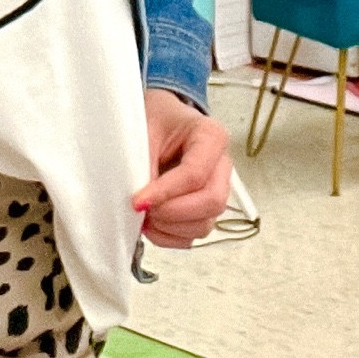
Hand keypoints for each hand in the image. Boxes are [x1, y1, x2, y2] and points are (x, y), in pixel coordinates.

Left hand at [135, 88, 231, 248]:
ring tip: (143, 216)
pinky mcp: (205, 210)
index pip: (195, 174)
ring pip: (205, 224)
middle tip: (142, 209)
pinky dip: (169, 237)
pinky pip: (193, 236)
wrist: (160, 122)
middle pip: (211, 202)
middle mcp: (222, 166)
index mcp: (211, 136)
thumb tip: (141, 203)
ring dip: (169, 228)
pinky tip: (151, 224)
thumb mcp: (145, 129)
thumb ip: (143, 163)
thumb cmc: (155, 120)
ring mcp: (217, 190)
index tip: (137, 201)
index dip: (165, 192)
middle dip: (173, 213)